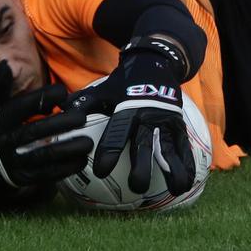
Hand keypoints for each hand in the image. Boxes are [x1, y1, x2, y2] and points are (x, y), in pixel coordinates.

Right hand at [0, 60, 92, 208]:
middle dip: (60, 125)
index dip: (42, 98)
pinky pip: (47, 174)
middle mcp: (5, 142)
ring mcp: (14, 162)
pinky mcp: (24, 178)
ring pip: (43, 156)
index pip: (21, 108)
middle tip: (81, 117)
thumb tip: (5, 63)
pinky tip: (81, 159)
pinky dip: (66, 168)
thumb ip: (0, 85)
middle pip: (34, 132)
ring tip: (87, 142)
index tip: (62, 92)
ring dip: (68, 149)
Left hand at [67, 37, 194, 195]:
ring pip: (170, 147)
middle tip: (137, 186)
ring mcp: (166, 120)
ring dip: (174, 168)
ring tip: (176, 189)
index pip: (116, 133)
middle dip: (142, 166)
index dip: (109, 152)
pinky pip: (184, 146)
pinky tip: (188, 182)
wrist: (154, 62)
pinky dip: (187, 163)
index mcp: (126, 109)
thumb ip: (84, 104)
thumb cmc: (123, 82)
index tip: (101, 172)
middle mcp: (147, 116)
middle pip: (145, 144)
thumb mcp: (102, 90)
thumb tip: (62, 114)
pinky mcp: (178, 123)